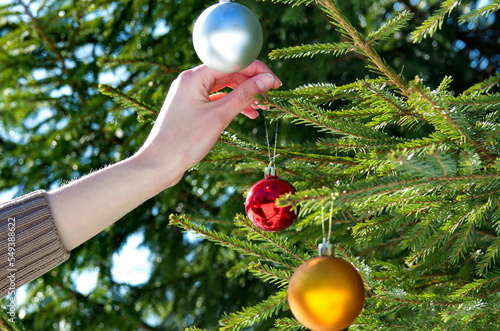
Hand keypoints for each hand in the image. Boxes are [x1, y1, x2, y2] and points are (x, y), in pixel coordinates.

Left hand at [138, 60, 281, 180]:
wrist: (159, 164)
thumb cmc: (185, 140)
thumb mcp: (219, 116)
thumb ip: (244, 95)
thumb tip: (267, 79)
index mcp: (193, 77)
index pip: (231, 62)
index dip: (255, 69)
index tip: (274, 81)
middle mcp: (190, 81)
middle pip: (228, 73)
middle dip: (251, 83)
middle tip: (271, 94)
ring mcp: (190, 95)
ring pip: (223, 87)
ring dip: (243, 95)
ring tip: (262, 107)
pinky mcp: (191, 108)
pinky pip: (216, 100)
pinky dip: (232, 105)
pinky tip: (248, 113)